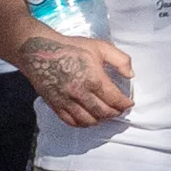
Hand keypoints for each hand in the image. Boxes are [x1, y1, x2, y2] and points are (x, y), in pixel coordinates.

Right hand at [19, 29, 136, 127]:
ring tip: (105, 115)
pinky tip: (88, 119)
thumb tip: (131, 74)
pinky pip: (70, 121)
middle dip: (114, 113)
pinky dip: (82, 123)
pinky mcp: (55, 104)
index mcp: (93, 79)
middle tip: (119, 110)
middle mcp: (80, 93)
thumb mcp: (101, 47)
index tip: (129, 103)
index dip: (124, 104)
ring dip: (100, 120)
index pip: (114, 99)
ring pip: (88, 120)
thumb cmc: (71, 48)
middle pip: (103, 112)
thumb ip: (120, 60)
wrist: (40, 52)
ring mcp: (66, 101)